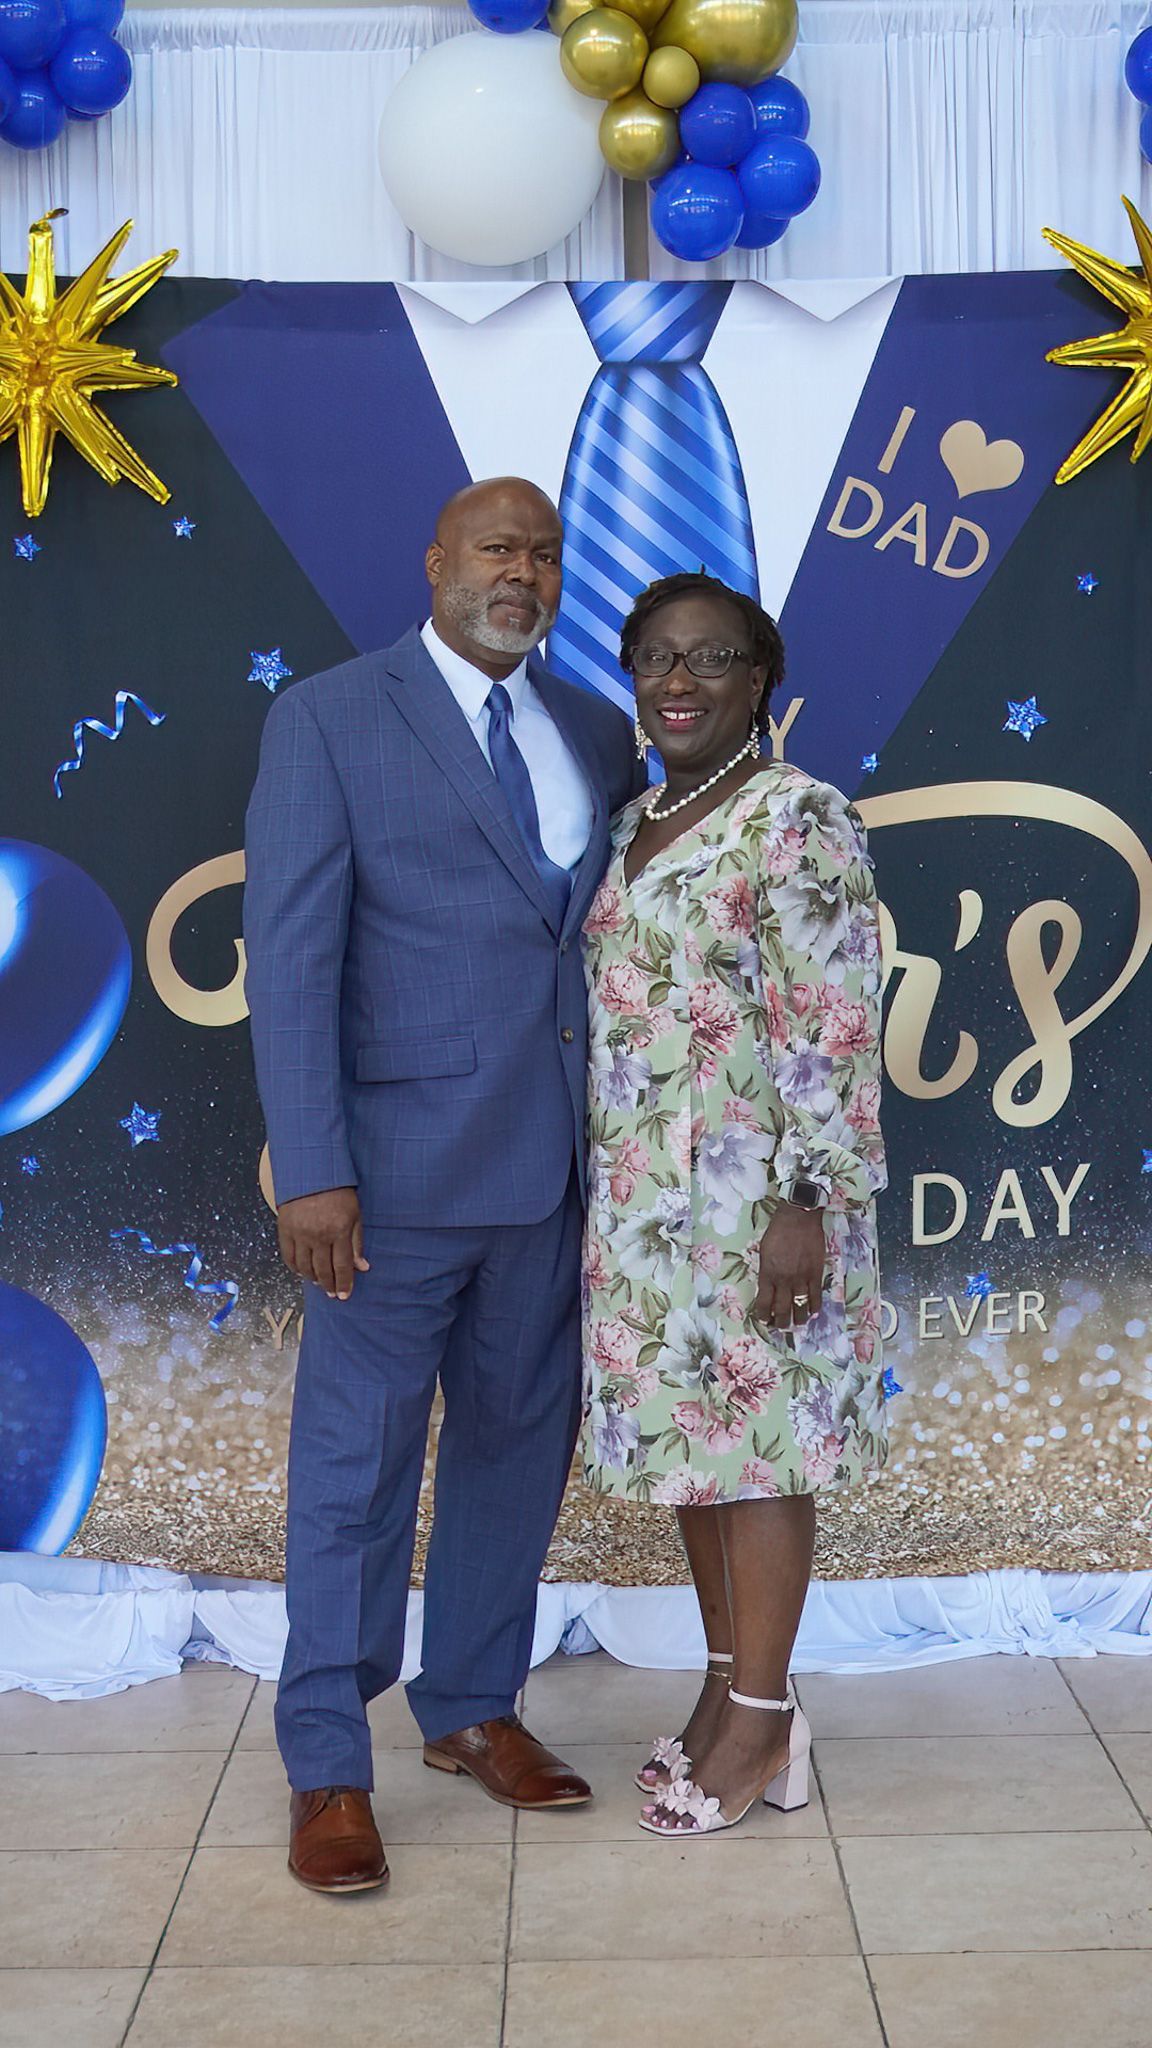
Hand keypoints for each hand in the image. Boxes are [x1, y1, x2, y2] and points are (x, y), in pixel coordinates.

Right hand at [277, 1187, 368, 1300]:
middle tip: (332, 1294)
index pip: (342, 1266)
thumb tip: (362, 1267)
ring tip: (320, 1283)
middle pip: (323, 1270)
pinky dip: (295, 1268)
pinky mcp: (285, 1230)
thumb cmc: (337, 1191)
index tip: (344, 1295)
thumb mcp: (355, 1214)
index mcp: (339, 1230)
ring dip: (313, 1279)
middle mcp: (318, 1235)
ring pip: (305, 1267)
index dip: (344, 1283)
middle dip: (329, 1285)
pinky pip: (289, 1257)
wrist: (311, 1172)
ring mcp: (300, 1233)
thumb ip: (357, 1242)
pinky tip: (303, 1272)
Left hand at [754, 1207, 825, 1331]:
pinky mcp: (816, 1274)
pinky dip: (814, 1307)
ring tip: (797, 1323)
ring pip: (800, 1307)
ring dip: (799, 1319)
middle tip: (780, 1326)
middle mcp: (783, 1280)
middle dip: (780, 1322)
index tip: (764, 1319)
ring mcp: (801, 1278)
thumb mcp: (763, 1252)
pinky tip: (812, 1312)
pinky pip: (816, 1297)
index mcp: (767, 1274)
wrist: (798, 1218)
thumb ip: (766, 1271)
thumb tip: (768, 1287)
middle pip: (782, 1310)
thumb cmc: (777, 1231)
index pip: (763, 1303)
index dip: (763, 1315)